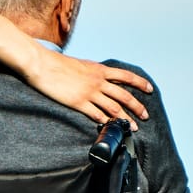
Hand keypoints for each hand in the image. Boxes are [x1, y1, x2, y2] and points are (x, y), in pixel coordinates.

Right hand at [28, 49, 152, 128]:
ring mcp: (89, 93)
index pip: (126, 76)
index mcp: (99, 70)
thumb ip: (92, 72)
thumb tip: (99, 78)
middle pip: (124, 96)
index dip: (140, 83)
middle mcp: (98, 81)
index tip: (150, 90)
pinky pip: (96, 115)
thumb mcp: (81, 64)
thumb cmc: (57, 64)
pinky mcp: (78, 103)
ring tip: (132, 128)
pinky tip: (110, 128)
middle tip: (145, 116)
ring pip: (114, 108)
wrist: (42, 64)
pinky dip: (105, 122)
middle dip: (137, 107)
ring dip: (125, 119)